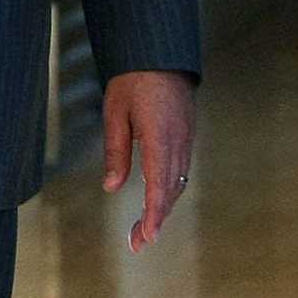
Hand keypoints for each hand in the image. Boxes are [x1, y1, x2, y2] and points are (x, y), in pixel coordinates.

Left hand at [100, 69, 195, 252]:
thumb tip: (112, 187)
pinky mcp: (186, 135)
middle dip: (156, 219)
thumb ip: (115, 152)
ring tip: (144, 229)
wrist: (159, 54)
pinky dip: (170, 189)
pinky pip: (180, 169)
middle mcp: (178, 141)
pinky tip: (157, 200)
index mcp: (160, 135)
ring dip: (164, 207)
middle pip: (171, 189)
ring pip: (178, 182)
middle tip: (136, 243)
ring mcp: (186, 138)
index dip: (154, 214)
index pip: (159, 183)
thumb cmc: (132, 80)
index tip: (147, 237)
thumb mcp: (115, 113)